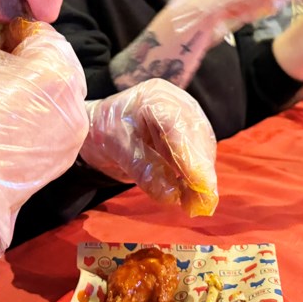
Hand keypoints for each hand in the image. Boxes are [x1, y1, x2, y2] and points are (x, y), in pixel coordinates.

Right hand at [0, 18, 88, 256]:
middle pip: (54, 64)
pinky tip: (5, 121)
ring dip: (33, 88)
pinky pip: (54, 124)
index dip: (14, 30)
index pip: (41, 33)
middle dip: (27, 59)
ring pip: (56, 96)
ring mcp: (72, 134)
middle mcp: (76, 100)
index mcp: (57, 68)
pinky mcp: (63, 160)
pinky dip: (36, 116)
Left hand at [79, 79, 217, 215]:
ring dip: (202, 177)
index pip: (178, 127)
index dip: (192, 156)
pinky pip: (199, 155)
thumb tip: (173, 194)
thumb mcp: (117, 148)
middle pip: (197, 137)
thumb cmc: (104, 131)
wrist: (99, 129)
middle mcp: (178, 103)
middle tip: (203, 203)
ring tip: (198, 204)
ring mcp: (186, 118)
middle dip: (201, 171)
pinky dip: (197, 176)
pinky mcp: (189, 135)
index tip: (202, 184)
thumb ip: (144, 169)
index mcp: (156, 97)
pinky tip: (193, 195)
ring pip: (203, 147)